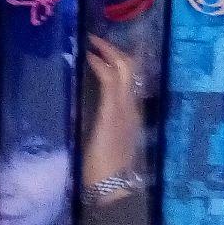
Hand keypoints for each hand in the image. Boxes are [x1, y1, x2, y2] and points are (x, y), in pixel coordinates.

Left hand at [82, 34, 141, 200]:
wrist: (112, 187)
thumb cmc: (107, 168)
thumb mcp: (112, 139)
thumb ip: (111, 123)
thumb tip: (103, 113)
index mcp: (133, 113)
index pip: (132, 79)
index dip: (124, 60)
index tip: (110, 47)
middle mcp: (132, 107)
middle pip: (131, 69)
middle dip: (116, 50)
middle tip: (99, 38)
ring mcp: (124, 108)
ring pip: (123, 69)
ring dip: (108, 51)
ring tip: (94, 40)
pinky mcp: (112, 111)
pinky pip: (109, 80)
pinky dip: (100, 65)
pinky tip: (90, 56)